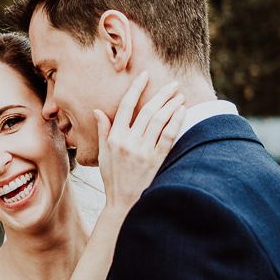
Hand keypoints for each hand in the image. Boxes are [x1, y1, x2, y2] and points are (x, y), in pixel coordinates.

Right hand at [95, 71, 185, 211]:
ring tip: (179, 95)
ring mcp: (144, 151)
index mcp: (114, 138)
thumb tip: (98, 111)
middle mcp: (128, 142)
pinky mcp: (157, 160)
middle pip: (147, 111)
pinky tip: (182, 112)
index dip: (135, 89)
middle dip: (161, 94)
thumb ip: (103, 131)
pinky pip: (169, 136)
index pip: (125, 106)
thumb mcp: (103, 154)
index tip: (144, 75)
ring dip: (171, 105)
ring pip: (159, 120)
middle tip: (172, 83)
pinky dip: (176, 121)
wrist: (124, 203)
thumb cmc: (113, 178)